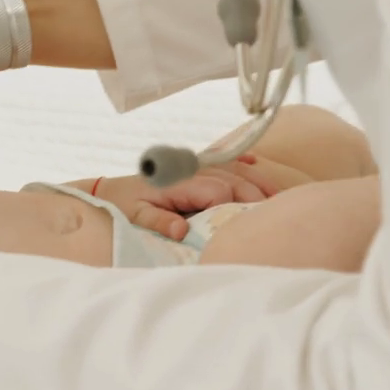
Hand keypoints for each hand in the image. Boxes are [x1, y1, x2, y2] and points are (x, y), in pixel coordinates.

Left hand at [85, 159, 280, 239]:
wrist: (110, 190)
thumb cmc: (124, 205)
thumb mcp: (135, 216)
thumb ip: (158, 222)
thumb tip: (181, 230)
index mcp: (180, 182)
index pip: (218, 191)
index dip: (235, 206)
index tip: (250, 222)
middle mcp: (192, 170)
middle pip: (234, 179)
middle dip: (255, 196)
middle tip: (276, 215)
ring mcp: (195, 166)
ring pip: (234, 168)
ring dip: (257, 180)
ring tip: (279, 196)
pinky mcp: (195, 166)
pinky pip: (224, 159)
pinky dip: (241, 160)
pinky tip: (256, 161)